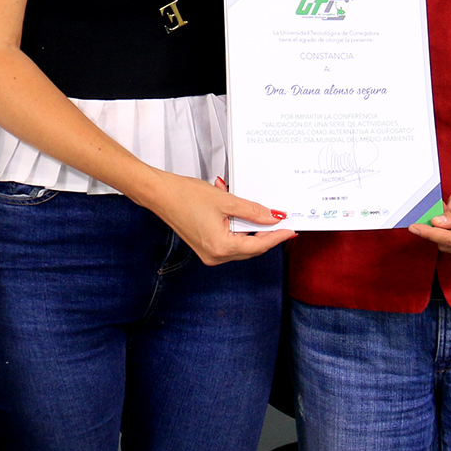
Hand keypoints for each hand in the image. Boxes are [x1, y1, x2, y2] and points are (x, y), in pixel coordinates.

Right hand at [124, 173, 294, 266]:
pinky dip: (240, 232)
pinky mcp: (205, 248)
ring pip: (241, 246)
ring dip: (253, 233)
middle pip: (251, 248)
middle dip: (267, 235)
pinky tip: (244, 219)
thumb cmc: (185, 195)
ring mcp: (208, 254)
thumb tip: (273, 217)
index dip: (277, 237)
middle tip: (283, 223)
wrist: (160, 195)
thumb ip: (252, 211)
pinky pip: (230, 244)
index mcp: (221, 247)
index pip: (258, 245)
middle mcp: (215, 256)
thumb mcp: (225, 200)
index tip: (290, 229)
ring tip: (264, 217)